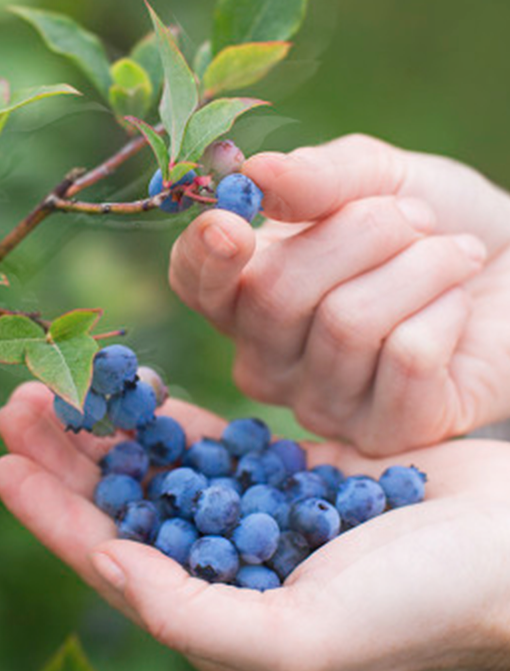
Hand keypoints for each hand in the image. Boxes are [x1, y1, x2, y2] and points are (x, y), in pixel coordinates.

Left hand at [2, 383, 509, 670]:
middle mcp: (232, 564)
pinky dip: (179, 417)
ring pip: (167, 467)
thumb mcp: (304, 640)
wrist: (501, 549)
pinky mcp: (290, 473)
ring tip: (71, 384)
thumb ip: (203, 617)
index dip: (56, 514)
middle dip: (72, 458)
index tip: (7, 461)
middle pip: (130, 505)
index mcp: (223, 614)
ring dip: (116, 429)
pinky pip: (220, 441)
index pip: (116, 560)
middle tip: (24, 400)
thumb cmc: (420, 608)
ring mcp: (260, 514)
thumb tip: (114, 570)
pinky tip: (145, 388)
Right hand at [170, 134, 509, 453]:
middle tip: (414, 218)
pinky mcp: (383, 432)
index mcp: (250, 294)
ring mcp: (321, 404)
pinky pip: (405, 358)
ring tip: (451, 255)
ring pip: (346, 323)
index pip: (196, 286)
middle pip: (275, 295)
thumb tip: (252, 174)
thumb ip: (315, 178)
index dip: (204, 257)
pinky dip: (445, 311)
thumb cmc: (432, 222)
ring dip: (417, 267)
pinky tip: (456, 309)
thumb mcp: (377, 178)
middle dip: (360, 233)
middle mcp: (270, 360)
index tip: (232, 223)